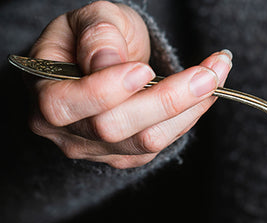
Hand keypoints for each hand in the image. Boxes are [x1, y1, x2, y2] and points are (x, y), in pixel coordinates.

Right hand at [25, 1, 231, 168]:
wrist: (109, 56)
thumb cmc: (97, 34)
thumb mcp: (94, 18)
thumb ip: (98, 35)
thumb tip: (109, 62)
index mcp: (43, 92)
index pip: (64, 105)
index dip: (106, 91)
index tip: (143, 69)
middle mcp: (65, 130)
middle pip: (113, 129)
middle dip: (165, 100)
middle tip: (206, 73)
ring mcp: (98, 148)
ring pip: (147, 140)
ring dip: (190, 108)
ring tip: (216, 73)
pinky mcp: (129, 155)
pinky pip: (164, 142)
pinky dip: (192, 114)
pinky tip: (209, 88)